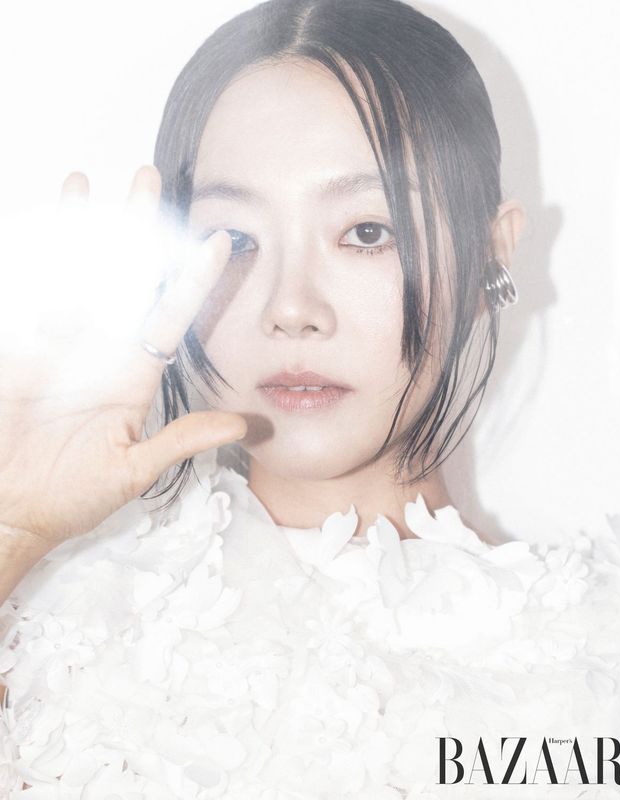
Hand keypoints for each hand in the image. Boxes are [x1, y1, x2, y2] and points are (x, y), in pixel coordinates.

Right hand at [0, 165, 245, 549]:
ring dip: (79, 229)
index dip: (192, 280)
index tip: (218, 242)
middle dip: (136, 228)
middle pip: (122, 278)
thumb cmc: (69, 499)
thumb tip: (243, 425)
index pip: (169, 316)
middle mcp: (98, 351)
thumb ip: (182, 440)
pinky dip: (30, 256)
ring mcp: (54, 345)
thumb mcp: (133, 471)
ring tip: (88, 182)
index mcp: (133, 377)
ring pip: (72, 274)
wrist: (7, 512)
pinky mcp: (16, 348)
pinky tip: (39, 219)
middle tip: (150, 178)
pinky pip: (24, 293)